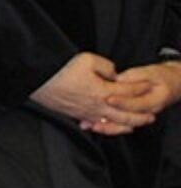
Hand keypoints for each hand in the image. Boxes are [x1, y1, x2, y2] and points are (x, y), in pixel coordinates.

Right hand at [31, 52, 152, 134]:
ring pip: (112, 123)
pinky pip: (97, 125)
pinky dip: (107, 128)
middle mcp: (97, 105)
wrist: (37, 81)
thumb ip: (106, 66)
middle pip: (126, 114)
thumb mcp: (87, 59)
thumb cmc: (59, 69)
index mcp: (102, 91)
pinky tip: (109, 126)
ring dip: (127, 125)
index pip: (129, 92)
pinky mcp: (76, 115)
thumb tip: (112, 74)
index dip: (140, 88)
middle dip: (140, 115)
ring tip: (135, 125)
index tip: (147, 86)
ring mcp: (86, 113)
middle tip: (150, 116)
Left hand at [97, 63, 180, 133]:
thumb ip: (135, 76)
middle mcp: (148, 111)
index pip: (138, 104)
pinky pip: (119, 126)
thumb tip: (118, 78)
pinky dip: (107, 128)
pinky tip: (92, 126)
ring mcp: (140, 116)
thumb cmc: (160, 77)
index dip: (122, 102)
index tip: (108, 98)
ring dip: (107, 127)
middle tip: (92, 113)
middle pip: (129, 118)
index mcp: (155, 100)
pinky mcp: (131, 117)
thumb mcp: (150, 72)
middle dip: (110, 117)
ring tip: (92, 125)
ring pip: (123, 126)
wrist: (170, 85)